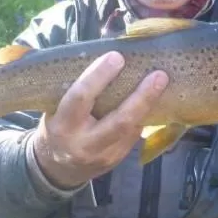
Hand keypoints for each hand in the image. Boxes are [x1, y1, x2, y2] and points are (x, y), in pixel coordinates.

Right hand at [33, 51, 168, 187]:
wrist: (56, 166)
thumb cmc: (57, 124)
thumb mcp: (55, 107)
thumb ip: (75, 85)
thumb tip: (106, 51)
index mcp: (62, 124)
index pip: (80, 97)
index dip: (98, 75)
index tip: (117, 56)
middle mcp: (83, 143)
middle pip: (119, 120)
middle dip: (141, 97)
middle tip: (159, 75)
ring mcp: (102, 156)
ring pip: (132, 130)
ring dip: (149, 105)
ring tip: (162, 83)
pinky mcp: (115, 161)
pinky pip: (134, 136)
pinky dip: (142, 117)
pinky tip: (152, 101)